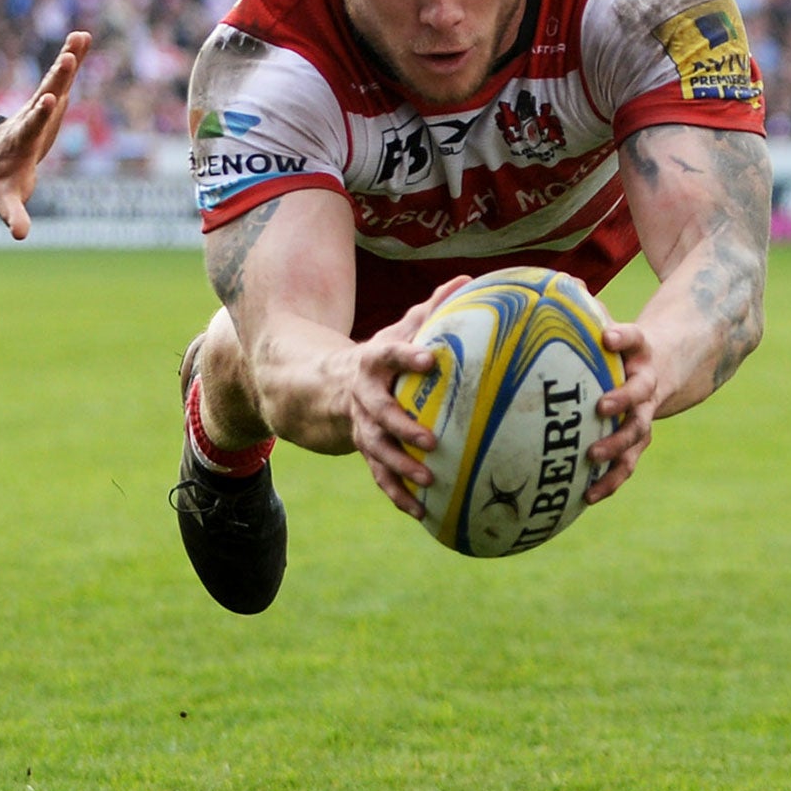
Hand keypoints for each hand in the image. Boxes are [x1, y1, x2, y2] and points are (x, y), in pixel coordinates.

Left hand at [0, 31, 89, 238]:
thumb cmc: (3, 178)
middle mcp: (30, 117)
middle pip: (44, 96)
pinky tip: (83, 35)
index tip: (49, 99)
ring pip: (55, 80)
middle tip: (65, 61)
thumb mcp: (5, 199)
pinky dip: (73, 57)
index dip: (40, 115)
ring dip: (67, 60)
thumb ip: (13, 214)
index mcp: (21, 140)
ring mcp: (40, 105)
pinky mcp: (51, 97)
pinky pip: (64, 75)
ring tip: (80, 38)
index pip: (31, 125)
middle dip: (55, 80)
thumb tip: (19, 236)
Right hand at [355, 275, 471, 515]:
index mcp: (372, 362)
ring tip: (428, 480)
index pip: (388, 355)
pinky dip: (397, 493)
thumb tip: (467, 279)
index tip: (428, 359)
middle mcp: (362, 396)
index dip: (406, 356)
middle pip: (378, 412)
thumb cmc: (378, 357)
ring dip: (400, 466)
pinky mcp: (364, 450)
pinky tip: (421, 511)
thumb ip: (431, 309)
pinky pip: (379, 475)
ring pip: (377, 449)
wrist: (323, 386)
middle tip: (430, 438)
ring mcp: (361, 426)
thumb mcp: (397, 330)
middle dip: (402, 426)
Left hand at [584, 321, 657, 503]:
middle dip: (621, 400)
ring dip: (616, 446)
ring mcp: (645, 413)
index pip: (635, 337)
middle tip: (600, 406)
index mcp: (640, 351)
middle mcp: (647, 383)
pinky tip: (587, 496)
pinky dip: (610, 480)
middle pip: (640, 393)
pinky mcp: (638, 440)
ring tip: (592, 456)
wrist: (668, 364)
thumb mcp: (608, 322)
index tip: (608, 336)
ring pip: (637, 433)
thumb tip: (553, 283)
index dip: (623, 336)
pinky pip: (627, 463)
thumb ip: (583, 311)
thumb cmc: (620, 344)